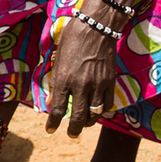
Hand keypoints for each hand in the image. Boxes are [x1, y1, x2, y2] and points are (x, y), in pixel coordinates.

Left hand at [46, 10, 119, 137]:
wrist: (97, 27)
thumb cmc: (72, 39)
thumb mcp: (57, 59)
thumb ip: (55, 83)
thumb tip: (52, 101)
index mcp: (64, 79)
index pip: (58, 109)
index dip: (53, 123)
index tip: (50, 130)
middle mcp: (81, 85)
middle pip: (78, 117)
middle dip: (73, 130)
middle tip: (70, 134)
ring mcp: (98, 85)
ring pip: (94, 114)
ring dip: (88, 123)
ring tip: (83, 124)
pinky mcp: (110, 81)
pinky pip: (107, 104)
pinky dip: (102, 111)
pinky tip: (97, 111)